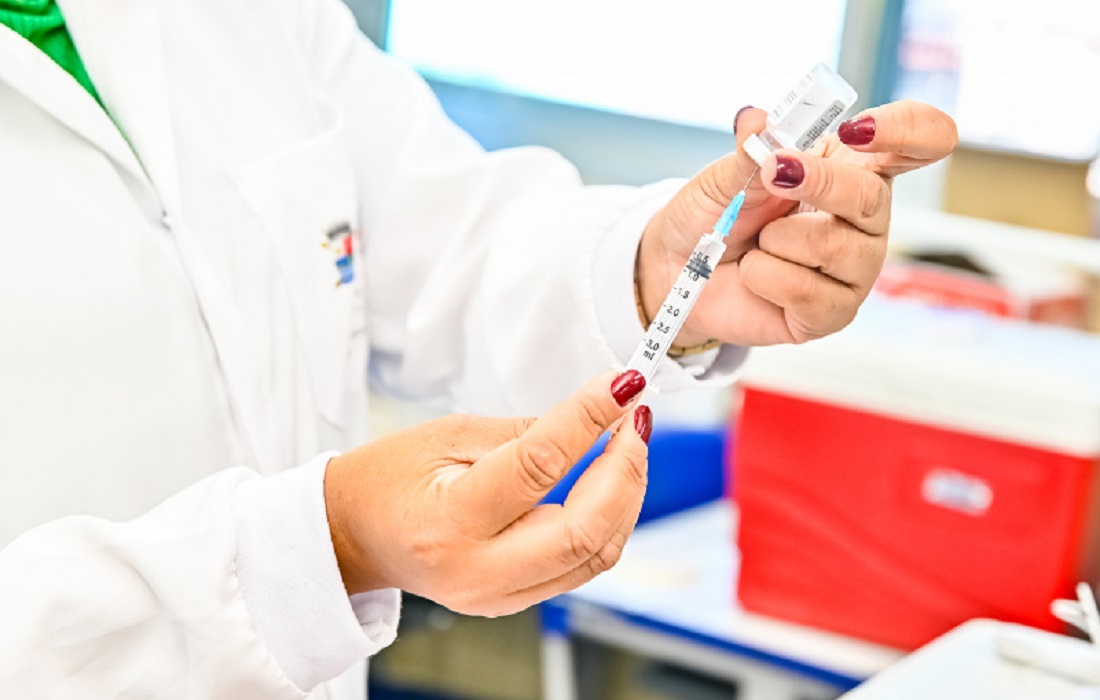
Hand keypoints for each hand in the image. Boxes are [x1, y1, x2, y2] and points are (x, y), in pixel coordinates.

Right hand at [324, 370, 652, 616]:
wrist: (353, 537)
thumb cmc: (390, 478)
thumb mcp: (447, 434)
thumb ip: (525, 430)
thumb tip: (596, 412)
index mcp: (451, 518)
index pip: (540, 465)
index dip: (589, 419)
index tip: (622, 384)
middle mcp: (478, 568)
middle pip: (585, 530)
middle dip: (626, 470)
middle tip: (634, 419)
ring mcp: (498, 594)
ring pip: (596, 553)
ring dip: (626, 495)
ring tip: (626, 444)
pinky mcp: (513, 601)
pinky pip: (582, 565)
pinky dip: (607, 520)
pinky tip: (608, 482)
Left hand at [638, 100, 958, 346]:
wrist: (676, 272)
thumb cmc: (711, 217)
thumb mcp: (723, 177)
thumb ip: (749, 151)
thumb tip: (756, 118)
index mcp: (850, 167)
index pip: (917, 142)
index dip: (907, 129)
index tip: (860, 129)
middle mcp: (864, 218)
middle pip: (871, 196)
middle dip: (817, 184)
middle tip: (772, 177)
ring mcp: (855, 268)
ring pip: (833, 246)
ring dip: (775, 240)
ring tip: (757, 244)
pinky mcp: (834, 312)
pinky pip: (807, 292)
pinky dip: (764, 277)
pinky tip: (757, 275)